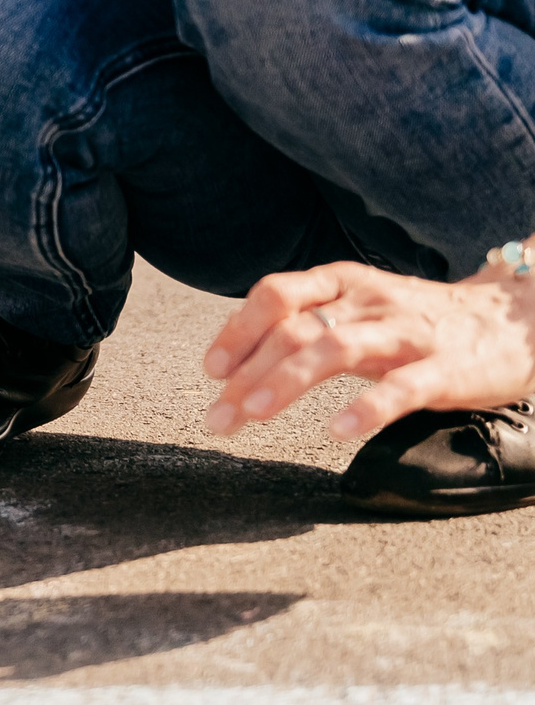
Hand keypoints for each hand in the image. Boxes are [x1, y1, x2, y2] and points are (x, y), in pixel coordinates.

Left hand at [202, 261, 534, 440]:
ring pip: (335, 349)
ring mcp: (406, 333)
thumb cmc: (421, 321)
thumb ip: (307, 324)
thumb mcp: (358, 310)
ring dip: (287, 380)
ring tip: (255, 411)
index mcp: (342, 283)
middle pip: (293, 328)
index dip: (237, 329)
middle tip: (216, 416)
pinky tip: (338, 431)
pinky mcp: (446, 369)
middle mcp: (368, 302)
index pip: (276, 295)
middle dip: (246, 371)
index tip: (210, 369)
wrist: (514, 319)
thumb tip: (238, 354)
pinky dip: (367, 408)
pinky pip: (401, 387)